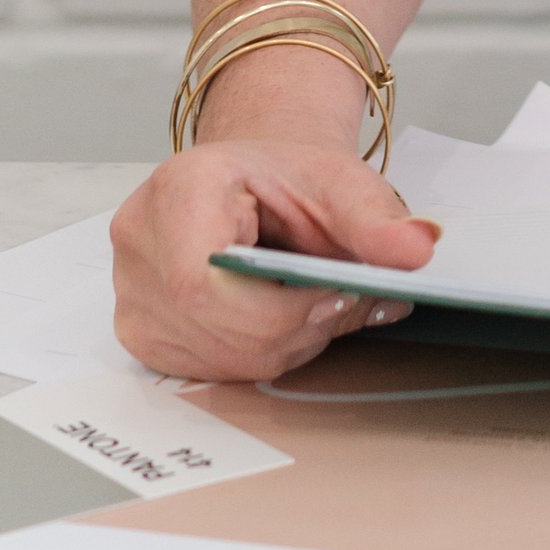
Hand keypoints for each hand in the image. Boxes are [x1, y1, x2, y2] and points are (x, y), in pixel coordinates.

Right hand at [111, 142, 440, 381]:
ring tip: (318, 301)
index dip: (275, 308)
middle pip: (219, 329)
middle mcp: (138, 244)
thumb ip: (376, 217)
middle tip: (348, 300)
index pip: (204, 282)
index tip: (337, 294)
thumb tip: (418, 249)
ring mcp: (132, 296)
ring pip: (221, 359)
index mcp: (177, 189)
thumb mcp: (339, 181)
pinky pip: (210, 371)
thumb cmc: (286, 179)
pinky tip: (282, 316)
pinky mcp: (142, 336)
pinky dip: (260, 354)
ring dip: (285, 344)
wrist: (254, 181)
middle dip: (298, 328)